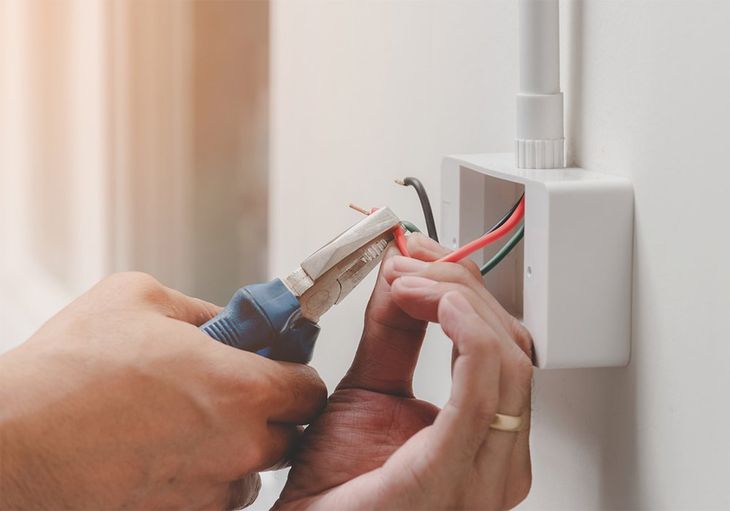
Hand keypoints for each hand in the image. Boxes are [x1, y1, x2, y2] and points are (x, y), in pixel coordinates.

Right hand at [0, 272, 325, 509]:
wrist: (12, 444)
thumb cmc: (68, 371)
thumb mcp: (140, 298)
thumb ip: (202, 309)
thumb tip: (226, 321)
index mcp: (242, 387)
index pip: (310, 388)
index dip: (295, 371)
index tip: (278, 363)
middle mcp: (239, 446)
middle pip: (290, 432)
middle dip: (270, 409)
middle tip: (231, 388)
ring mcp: (211, 489)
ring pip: (252, 468)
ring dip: (236, 446)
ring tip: (187, 422)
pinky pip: (215, 494)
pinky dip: (204, 474)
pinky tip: (165, 450)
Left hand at [275, 235, 533, 509]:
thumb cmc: (338, 491)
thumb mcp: (368, 391)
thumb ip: (391, 334)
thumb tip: (401, 274)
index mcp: (485, 436)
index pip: (503, 344)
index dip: (465, 290)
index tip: (419, 259)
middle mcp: (498, 456)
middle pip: (510, 343)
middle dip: (460, 286)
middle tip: (409, 264)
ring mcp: (485, 471)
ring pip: (505, 357)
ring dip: (457, 300)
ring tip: (409, 282)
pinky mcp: (452, 474)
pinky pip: (483, 392)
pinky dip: (468, 334)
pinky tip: (437, 304)